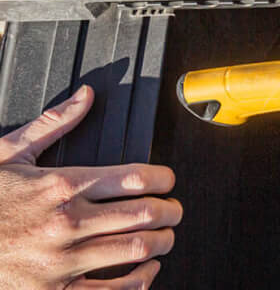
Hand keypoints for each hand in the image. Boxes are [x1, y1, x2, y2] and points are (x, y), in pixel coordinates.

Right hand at [0, 85, 181, 287]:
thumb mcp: (9, 154)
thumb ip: (54, 123)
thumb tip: (86, 96)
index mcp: (62, 186)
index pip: (135, 177)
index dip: (164, 178)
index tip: (170, 180)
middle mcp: (67, 223)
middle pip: (142, 214)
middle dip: (169, 210)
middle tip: (175, 209)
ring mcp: (60, 263)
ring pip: (132, 251)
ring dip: (160, 243)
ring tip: (166, 237)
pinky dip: (137, 282)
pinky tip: (144, 272)